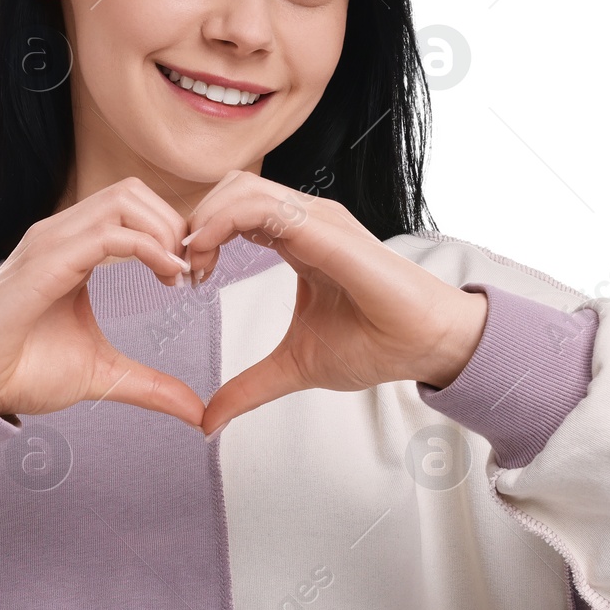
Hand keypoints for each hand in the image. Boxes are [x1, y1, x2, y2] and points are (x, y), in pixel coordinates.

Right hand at [0, 178, 205, 427]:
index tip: (191, 277)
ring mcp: (49, 243)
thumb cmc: (24, 371)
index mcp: (73, 247)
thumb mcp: (104, 375)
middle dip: (174, 224)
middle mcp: (60, 235)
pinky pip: (107, 234)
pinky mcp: (43, 263)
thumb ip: (151, 385)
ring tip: (177, 276)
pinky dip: (148, 248)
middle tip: (190, 273)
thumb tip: (196, 411)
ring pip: (123, 200)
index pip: (132, 205)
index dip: (171, 230)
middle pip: (133, 191)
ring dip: (164, 232)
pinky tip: (165, 279)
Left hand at [185, 172, 488, 435]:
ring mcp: (318, 219)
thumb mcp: (294, 366)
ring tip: (192, 266)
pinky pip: (261, 206)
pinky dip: (221, 223)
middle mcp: (307, 219)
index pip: (236, 209)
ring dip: (203, 220)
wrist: (427, 345)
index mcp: (300, 238)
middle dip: (195, 222)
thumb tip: (208, 422)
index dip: (201, 235)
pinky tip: (207, 258)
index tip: (187, 279)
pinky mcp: (327, 230)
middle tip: (183, 272)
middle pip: (231, 188)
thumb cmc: (377, 344)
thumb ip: (249, 387)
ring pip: (241, 187)